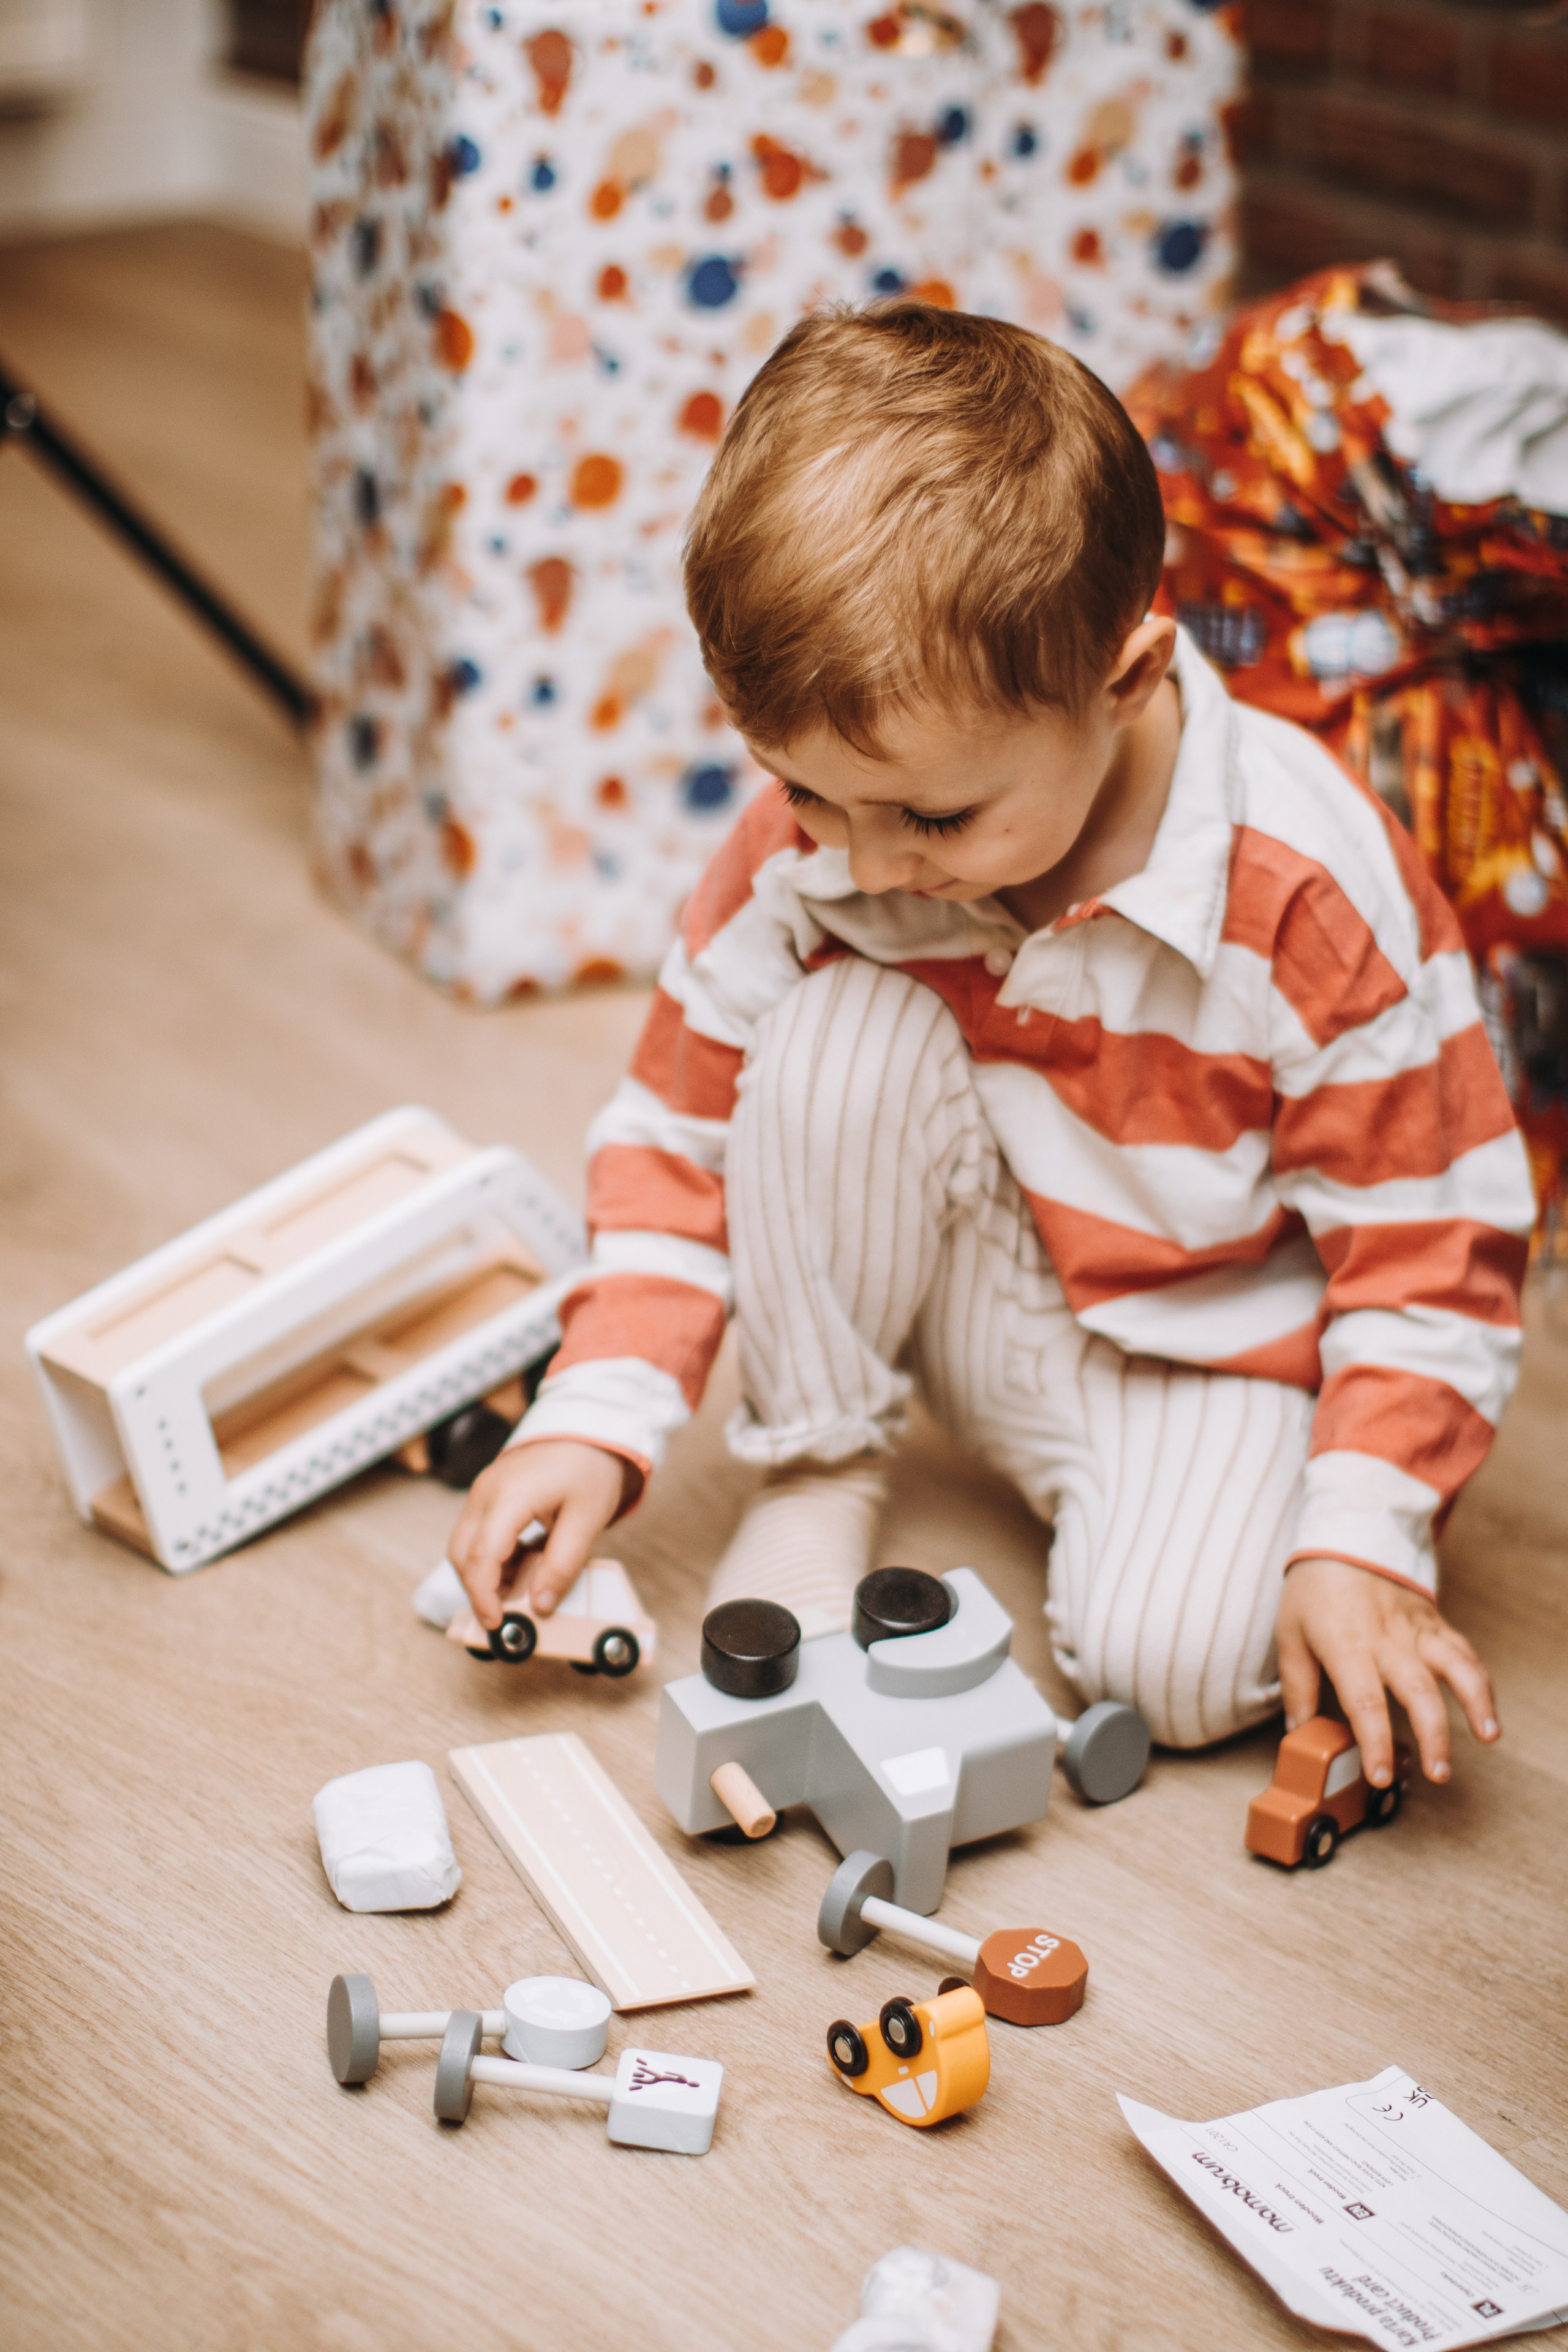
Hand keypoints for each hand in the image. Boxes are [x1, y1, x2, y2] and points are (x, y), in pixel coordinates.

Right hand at [447, 1440, 635, 1626]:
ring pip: (464, 1545)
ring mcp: (483, 1491)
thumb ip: (563, 1564)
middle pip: (462, 1554)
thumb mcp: (587, 1519)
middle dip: (478, 1589)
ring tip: (516, 1593)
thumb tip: (541, 1605)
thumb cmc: (589, 1467)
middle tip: (506, 1616)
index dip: (484, 1596)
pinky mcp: (488, 1494)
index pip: (481, 1556)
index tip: (496, 1623)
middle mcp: (486, 1492)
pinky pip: (476, 1533)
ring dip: (483, 1574)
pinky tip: (518, 1568)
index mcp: (509, 1496)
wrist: (587, 1426)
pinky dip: (490, 1557)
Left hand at [1277, 1556, 1499, 1788]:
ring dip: (1475, 1703)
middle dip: (1433, 1736)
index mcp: (1346, 1645)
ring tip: (1487, 1736)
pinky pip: (1464, 1652)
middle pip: (1418, 1692)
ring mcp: (1417, 1630)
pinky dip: (1480, 1680)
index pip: (1365, 1702)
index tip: (1380, 1774)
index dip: (1375, 1742)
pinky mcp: (1435, 1623)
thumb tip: (1299, 1731)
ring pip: (1455, 1667)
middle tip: (1437, 1773)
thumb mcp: (1290, 1634)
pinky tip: (1487, 1710)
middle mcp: (1387, 1640)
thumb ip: (1298, 1685)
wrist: (1346, 1536)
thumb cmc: (1314, 1590)